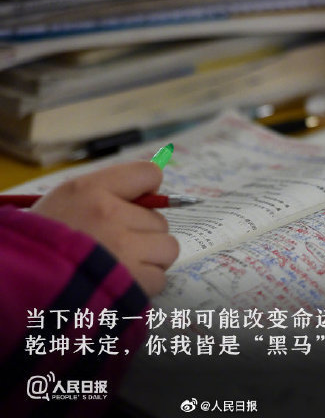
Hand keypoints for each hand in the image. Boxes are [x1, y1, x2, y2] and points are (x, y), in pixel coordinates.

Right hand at [31, 161, 178, 296]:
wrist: (24, 283)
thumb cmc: (48, 238)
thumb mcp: (67, 199)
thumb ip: (110, 189)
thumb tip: (155, 187)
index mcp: (91, 190)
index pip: (148, 174)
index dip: (149, 189)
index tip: (138, 203)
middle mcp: (111, 215)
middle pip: (160, 220)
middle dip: (144, 233)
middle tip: (118, 243)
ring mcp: (124, 250)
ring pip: (167, 248)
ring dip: (151, 258)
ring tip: (123, 263)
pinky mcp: (133, 283)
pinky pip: (160, 278)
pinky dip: (146, 282)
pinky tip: (122, 281)